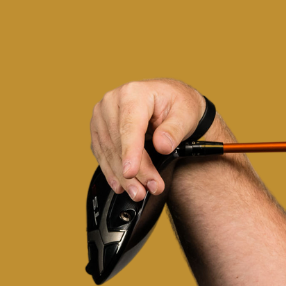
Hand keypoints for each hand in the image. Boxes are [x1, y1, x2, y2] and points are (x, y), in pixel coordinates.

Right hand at [89, 79, 208, 201]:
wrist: (170, 100)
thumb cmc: (178, 104)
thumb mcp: (186, 114)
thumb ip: (174, 130)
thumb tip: (162, 145)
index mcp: (133, 93)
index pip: (129, 127)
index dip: (130, 152)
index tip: (131, 172)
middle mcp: (112, 102)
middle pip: (118, 143)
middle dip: (134, 171)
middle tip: (148, 190)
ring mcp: (102, 116)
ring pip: (108, 152)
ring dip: (122, 176)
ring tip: (138, 192)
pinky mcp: (100, 129)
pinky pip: (102, 153)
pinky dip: (112, 171)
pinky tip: (122, 184)